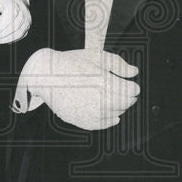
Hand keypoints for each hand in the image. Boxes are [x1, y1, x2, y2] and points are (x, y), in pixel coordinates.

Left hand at [0, 0, 31, 43]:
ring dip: (3, 39)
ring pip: (16, 34)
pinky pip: (19, 37)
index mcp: (15, 5)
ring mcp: (26, 21)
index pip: (8, 18)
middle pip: (12, 28)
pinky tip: (0, 39)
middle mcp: (23, 14)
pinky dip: (9, 40)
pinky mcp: (27, 28)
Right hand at [12, 48, 138, 129]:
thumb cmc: (72, 62)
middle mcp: (98, 101)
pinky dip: (109, 120)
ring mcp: (89, 113)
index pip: (132, 92)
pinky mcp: (80, 120)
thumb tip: (134, 72)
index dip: (133, 87)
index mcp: (104, 83)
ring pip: (115, 115)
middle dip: (127, 97)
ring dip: (118, 107)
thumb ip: (119, 65)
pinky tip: (112, 115)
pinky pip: (102, 125)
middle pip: (126, 104)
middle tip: (122, 90)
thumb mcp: (97, 56)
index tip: (130, 84)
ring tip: (110, 97)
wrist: (46, 74)